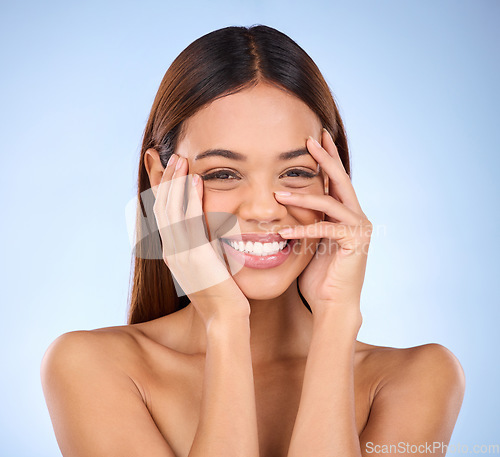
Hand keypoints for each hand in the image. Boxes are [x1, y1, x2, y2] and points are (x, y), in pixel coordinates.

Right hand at [152, 154, 249, 326]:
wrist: (224, 317)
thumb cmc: (221, 294)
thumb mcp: (208, 265)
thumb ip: (204, 245)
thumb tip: (211, 227)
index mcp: (173, 252)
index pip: (163, 213)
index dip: (163, 189)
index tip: (167, 168)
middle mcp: (171, 249)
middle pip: (163, 206)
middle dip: (167, 179)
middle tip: (175, 156)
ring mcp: (180, 251)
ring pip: (172, 208)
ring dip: (176, 181)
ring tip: (182, 159)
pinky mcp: (194, 254)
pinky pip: (189, 220)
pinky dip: (190, 198)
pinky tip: (196, 180)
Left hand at [276, 129, 372, 319]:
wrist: (332, 304)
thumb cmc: (318, 275)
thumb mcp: (309, 241)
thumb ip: (307, 220)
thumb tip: (284, 203)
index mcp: (345, 214)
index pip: (335, 181)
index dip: (326, 158)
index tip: (315, 138)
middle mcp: (357, 216)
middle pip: (340, 180)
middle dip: (324, 158)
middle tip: (309, 140)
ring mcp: (360, 228)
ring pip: (330, 203)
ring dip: (303, 196)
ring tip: (278, 194)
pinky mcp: (356, 242)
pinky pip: (325, 229)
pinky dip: (303, 229)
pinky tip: (283, 231)